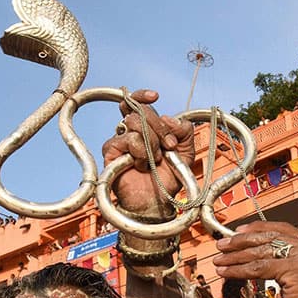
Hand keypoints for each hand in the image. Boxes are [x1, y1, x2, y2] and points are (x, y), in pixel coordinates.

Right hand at [101, 89, 195, 216]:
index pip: (137, 102)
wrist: (158, 201)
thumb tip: (168, 118)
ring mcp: (119, 141)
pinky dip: (140, 152)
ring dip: (151, 142)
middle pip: (140, 111)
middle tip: (170, 146)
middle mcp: (130, 131)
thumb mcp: (186, 152)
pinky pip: (127, 139)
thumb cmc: (168, 178)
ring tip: (155, 160)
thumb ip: (184, 131)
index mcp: (146, 128)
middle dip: (160, 128)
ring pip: (134, 123)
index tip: (156, 96)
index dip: (143, 96)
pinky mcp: (110, 152)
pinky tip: (141, 165)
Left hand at [213, 221, 297, 297]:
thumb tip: (267, 262)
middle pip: (270, 237)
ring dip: (236, 256)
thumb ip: (293, 267)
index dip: (259, 229)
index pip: (283, 230)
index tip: (241, 231)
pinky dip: (239, 270)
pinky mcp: (293, 270)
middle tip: (223, 244)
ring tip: (219, 260)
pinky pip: (259, 267)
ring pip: (262, 252)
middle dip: (242, 241)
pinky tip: (226, 272)